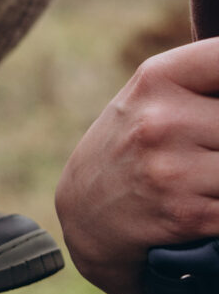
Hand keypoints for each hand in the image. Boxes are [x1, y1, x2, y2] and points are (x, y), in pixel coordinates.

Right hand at [54, 38, 218, 293]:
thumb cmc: (134, 140)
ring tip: (205, 172)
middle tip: (207, 144)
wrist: (87, 211)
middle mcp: (162, 121)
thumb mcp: (151, 93)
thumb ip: (205, 78)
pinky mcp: (188, 215)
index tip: (213, 108)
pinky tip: (206, 198)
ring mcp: (173, 170)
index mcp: (157, 78)